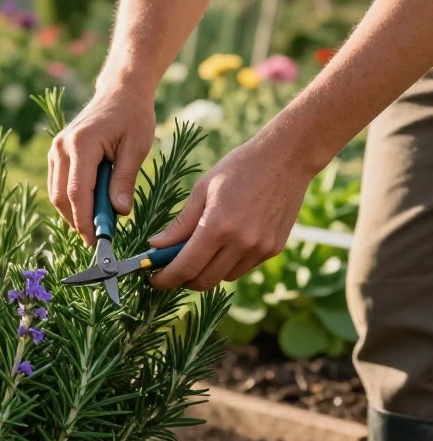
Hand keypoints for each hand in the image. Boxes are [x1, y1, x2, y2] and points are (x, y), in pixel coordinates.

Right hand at [48, 82, 155, 243]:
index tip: (97, 241)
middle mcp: (61, 147)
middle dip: (77, 222)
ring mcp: (55, 149)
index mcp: (81, 144)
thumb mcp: (137, 147)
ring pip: (56, 193)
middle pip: (61, 196)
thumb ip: (125, 179)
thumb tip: (119, 212)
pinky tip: (87, 209)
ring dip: (72, 213)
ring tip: (94, 227)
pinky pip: (57, 184)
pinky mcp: (56, 152)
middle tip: (97, 239)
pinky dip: (69, 201)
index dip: (85, 220)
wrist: (120, 91)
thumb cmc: (133, 117)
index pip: (77, 192)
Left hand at [148, 138, 312, 290]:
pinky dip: (228, 264)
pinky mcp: (273, 249)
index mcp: (217, 226)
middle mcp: (241, 243)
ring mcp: (260, 249)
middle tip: (171, 270)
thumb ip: (180, 224)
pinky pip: (244, 268)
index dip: (166, 279)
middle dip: (183, 280)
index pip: (185, 267)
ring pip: (225, 277)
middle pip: (204, 281)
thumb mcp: (202, 190)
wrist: (286, 159)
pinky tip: (224, 245)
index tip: (154, 280)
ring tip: (199, 252)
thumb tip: (156, 246)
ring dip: (207, 272)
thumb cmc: (238, 169)